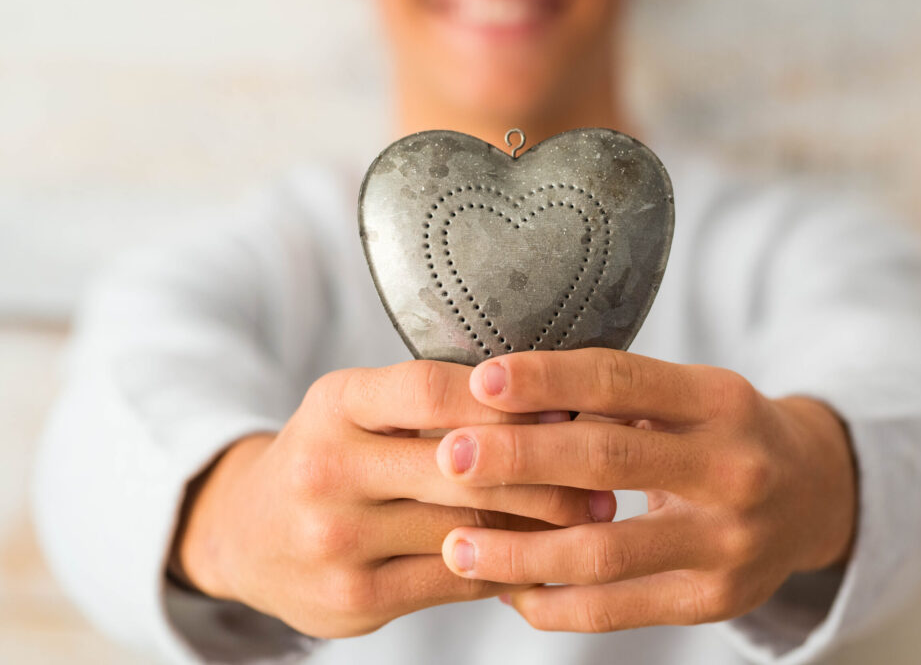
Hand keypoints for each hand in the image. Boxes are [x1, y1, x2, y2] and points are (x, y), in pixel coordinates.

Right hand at [169, 360, 612, 637]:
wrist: (248, 535)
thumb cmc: (330, 455)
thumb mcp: (357, 408)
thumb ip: (430, 401)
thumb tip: (547, 401)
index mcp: (334, 405)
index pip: (430, 389)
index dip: (506, 398)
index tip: (566, 403)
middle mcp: (327, 469)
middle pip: (460, 467)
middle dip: (545, 472)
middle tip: (605, 475)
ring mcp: (338, 541)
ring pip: (468, 530)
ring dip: (541, 526)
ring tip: (591, 516)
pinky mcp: (356, 599)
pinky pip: (456, 580)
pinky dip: (508, 566)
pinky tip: (545, 557)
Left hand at [434, 348, 856, 631]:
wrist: (813, 495)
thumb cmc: (724, 431)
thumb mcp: (691, 394)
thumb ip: (617, 397)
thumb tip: (507, 398)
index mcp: (720, 400)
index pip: (622, 381)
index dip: (549, 379)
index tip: (482, 381)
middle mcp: (732, 469)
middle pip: (607, 461)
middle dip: (520, 460)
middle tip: (449, 458)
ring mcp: (728, 543)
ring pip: (605, 551)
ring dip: (521, 551)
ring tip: (457, 545)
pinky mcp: (713, 600)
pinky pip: (618, 610)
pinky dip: (554, 604)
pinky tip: (506, 589)